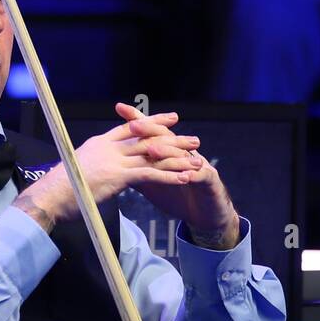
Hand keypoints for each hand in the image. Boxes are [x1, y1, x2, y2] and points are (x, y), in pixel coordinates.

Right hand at [12, 110, 194, 232]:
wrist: (49, 196)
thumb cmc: (58, 188)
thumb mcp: (77, 168)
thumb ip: (93, 164)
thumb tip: (98, 169)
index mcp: (99, 143)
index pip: (131, 127)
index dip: (152, 122)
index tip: (170, 119)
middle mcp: (108, 148)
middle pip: (147, 139)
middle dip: (173, 139)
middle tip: (193, 139)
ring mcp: (113, 161)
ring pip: (152, 156)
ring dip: (177, 157)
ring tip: (197, 159)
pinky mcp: (117, 177)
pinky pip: (150, 174)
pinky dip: (169, 176)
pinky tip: (185, 179)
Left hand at [113, 103, 239, 248]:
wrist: (203, 213)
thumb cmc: (175, 195)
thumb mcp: (150, 182)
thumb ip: (133, 169)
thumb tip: (110, 161)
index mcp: (167, 152)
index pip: (151, 132)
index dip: (137, 119)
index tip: (119, 107)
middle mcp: (183, 153)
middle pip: (166, 137)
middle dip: (150, 130)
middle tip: (133, 125)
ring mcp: (198, 165)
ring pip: (183, 154)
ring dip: (167, 152)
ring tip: (152, 150)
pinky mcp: (209, 181)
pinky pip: (202, 176)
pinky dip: (193, 175)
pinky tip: (185, 176)